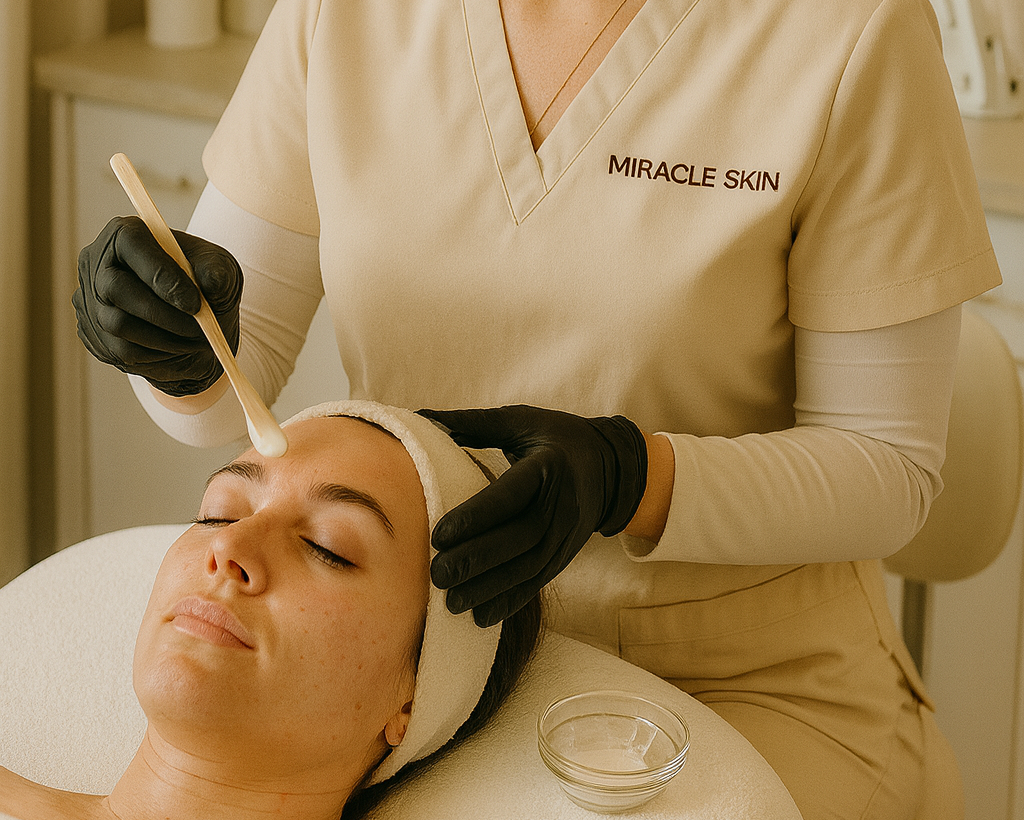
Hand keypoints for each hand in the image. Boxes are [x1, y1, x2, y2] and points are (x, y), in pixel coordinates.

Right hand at [73, 216, 242, 396]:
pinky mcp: (93, 332)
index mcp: (126, 234)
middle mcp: (97, 262)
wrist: (195, 319)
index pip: (130, 242)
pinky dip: (155, 354)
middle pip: (115, 288)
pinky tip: (177, 348)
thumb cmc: (204, 284)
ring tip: (196, 340)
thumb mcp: (222, 272)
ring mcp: (89, 298)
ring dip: (163, 337)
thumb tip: (211, 282)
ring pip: (117, 323)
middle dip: (163, 314)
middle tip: (200, 330)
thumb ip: (218, 273)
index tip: (194, 304)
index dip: (161, 274)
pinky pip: (120, 349)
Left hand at [417, 405, 647, 626]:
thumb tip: (420, 419)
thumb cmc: (556, 439)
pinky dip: (508, 602)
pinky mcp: (565, 556)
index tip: (439, 535)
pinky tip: (479, 617)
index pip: (510, 496)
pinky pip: (536, 583)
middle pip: (519, 539)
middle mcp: (562, 504)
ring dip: (489, 588)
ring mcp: (567, 535)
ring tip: (450, 602)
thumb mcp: (521, 421)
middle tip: (437, 574)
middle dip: (476, 560)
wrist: (611, 468)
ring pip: (527, 569)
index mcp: (549, 466)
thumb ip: (472, 423)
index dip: (475, 517)